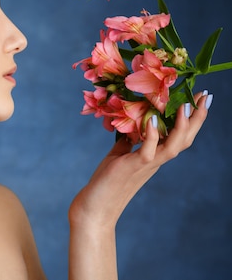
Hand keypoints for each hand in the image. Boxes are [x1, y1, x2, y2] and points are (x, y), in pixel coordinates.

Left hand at [69, 90, 212, 229]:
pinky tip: (153, 120)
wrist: (96, 206)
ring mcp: (146, 164)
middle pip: (184, 139)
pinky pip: (148, 151)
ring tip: (186, 105)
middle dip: (197, 118)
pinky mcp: (133, 167)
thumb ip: (126, 143)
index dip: (191, 120)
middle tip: (206, 96)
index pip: (178, 136)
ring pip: (173, 146)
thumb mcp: (118, 156)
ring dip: (182, 126)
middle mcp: (155, 161)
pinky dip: (152, 135)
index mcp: (154, 156)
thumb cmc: (106, 181)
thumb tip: (128, 128)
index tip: (198, 99)